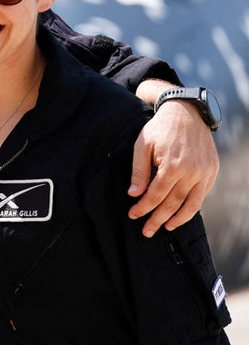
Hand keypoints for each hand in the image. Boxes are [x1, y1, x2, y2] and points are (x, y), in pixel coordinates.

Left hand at [127, 99, 217, 236]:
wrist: (186, 112)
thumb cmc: (159, 129)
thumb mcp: (142, 146)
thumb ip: (139, 172)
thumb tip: (133, 195)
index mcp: (172, 166)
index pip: (155, 196)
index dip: (143, 208)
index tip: (132, 216)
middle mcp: (192, 172)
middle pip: (173, 204)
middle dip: (158, 220)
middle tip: (147, 231)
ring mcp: (205, 173)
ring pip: (192, 204)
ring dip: (178, 219)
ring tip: (166, 228)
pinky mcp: (212, 171)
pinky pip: (202, 195)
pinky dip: (192, 207)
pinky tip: (181, 213)